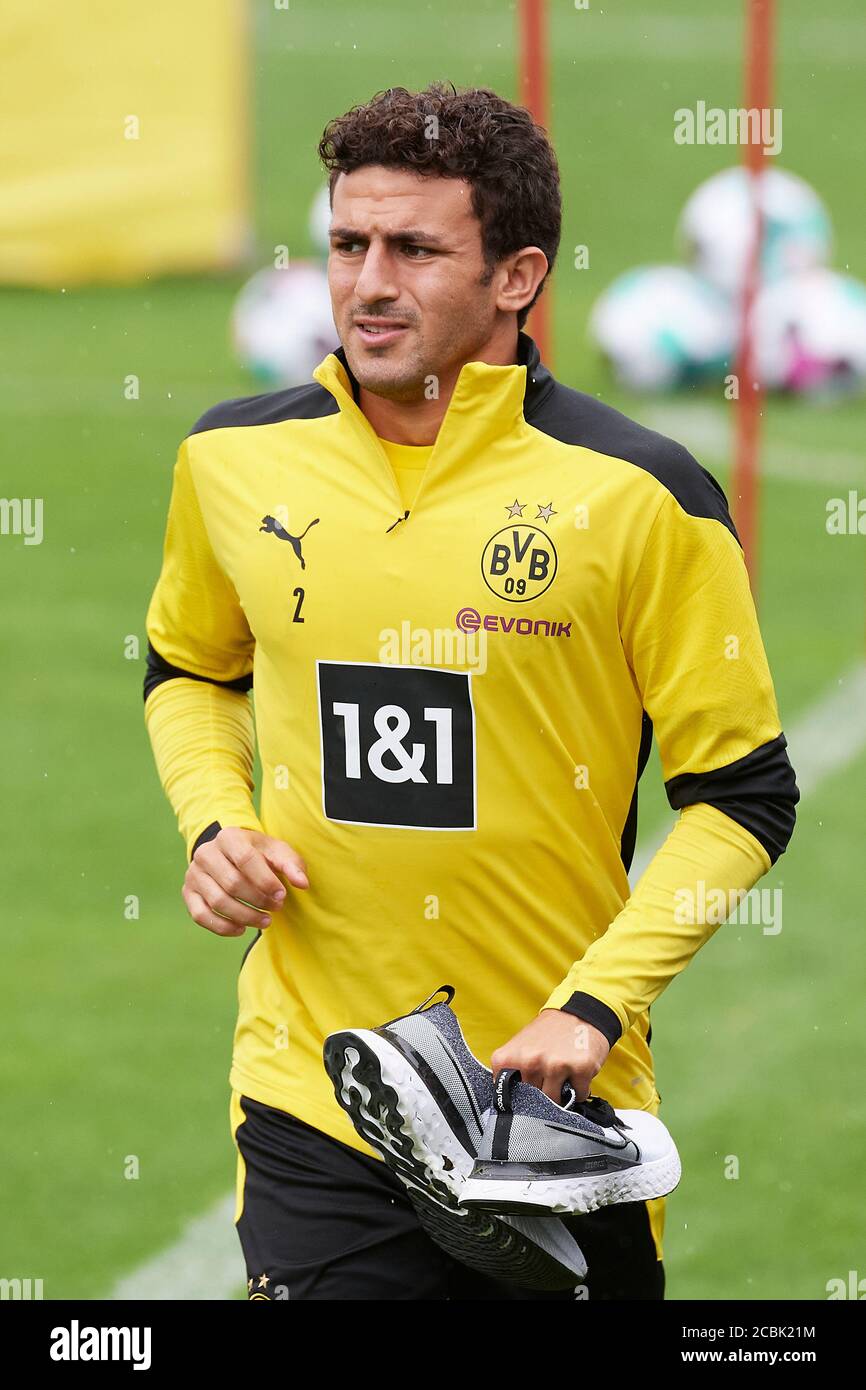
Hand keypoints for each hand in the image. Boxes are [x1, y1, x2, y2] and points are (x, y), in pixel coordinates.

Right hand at [183, 827, 308, 937]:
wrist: (230, 853)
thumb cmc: (258, 854)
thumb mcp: (277, 852)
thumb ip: (292, 865)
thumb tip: (302, 884)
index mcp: (228, 837)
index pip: (245, 860)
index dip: (265, 881)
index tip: (282, 895)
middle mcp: (206, 853)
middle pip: (232, 884)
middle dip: (258, 900)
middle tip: (277, 908)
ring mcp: (194, 874)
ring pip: (217, 902)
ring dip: (245, 917)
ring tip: (265, 921)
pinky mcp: (188, 893)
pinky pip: (201, 915)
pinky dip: (222, 927)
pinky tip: (242, 929)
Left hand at [491, 1009, 610, 1102]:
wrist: (580, 1011)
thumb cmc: (549, 1032)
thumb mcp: (520, 1047)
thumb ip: (512, 1072)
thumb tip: (508, 1104)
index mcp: (509, 1058)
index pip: (506, 1097)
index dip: (519, 1098)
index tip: (527, 1092)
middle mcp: (530, 1061)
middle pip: (533, 1101)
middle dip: (543, 1092)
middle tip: (549, 1074)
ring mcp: (555, 1065)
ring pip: (555, 1102)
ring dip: (562, 1093)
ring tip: (564, 1073)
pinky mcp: (580, 1069)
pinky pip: (578, 1096)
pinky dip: (579, 1089)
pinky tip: (577, 1072)